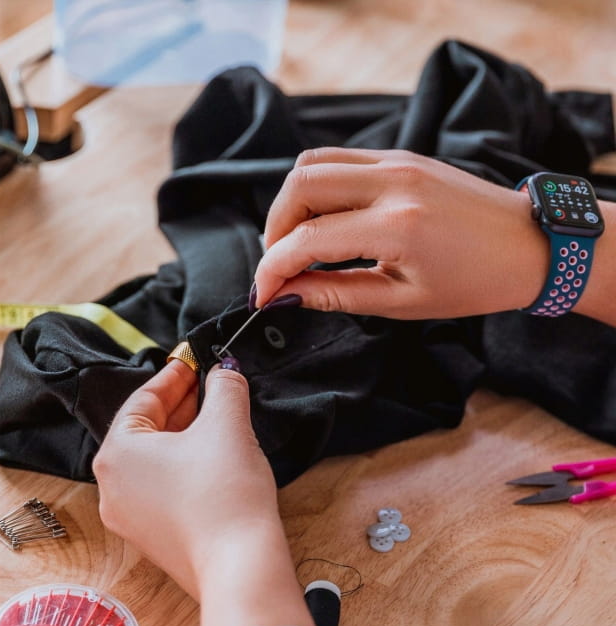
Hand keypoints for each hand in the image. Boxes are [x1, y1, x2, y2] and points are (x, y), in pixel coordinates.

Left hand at [94, 359, 315, 625]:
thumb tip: (224, 373)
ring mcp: (129, 517)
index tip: (195, 360)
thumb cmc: (224, 492)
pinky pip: (163, 489)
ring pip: (156, 461)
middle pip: (147, 430)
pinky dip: (184, 467)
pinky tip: (213, 458)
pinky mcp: (152, 538)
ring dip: (185, 436)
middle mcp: (112, 486)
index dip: (175, 375)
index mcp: (116, 453)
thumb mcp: (227, 424)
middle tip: (210, 385)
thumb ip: (224, 388)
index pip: (144, 400)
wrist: (238, 564)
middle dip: (182, 405)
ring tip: (217, 417)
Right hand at [254, 148, 548, 318]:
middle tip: (280, 265)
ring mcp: (397, 161)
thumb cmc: (474, 282)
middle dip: (274, 230)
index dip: (273, 270)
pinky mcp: (401, 156)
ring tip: (298, 242)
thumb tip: (286, 295)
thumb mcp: (402, 301)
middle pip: (299, 186)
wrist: (530, 245)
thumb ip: (336, 294)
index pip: (307, 241)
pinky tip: (325, 220)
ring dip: (291, 203)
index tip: (263, 294)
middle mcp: (393, 182)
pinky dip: (317, 188)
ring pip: (312, 163)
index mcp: (397, 226)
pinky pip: (338, 160)